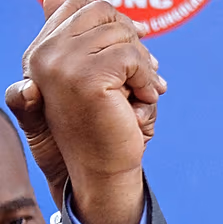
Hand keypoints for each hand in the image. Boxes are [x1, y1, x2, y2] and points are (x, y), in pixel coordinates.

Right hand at [17, 0, 165, 223]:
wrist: (101, 174)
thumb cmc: (105, 130)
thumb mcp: (98, 82)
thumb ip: (91, 47)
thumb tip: (82, 5)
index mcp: (42, 52)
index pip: (80, 5)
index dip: (114, 22)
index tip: (133, 47)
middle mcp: (43, 54)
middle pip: (102, 11)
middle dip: (131, 40)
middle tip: (139, 76)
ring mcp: (59, 64)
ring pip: (122, 35)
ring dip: (143, 67)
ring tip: (137, 95)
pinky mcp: (83, 78)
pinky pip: (132, 57)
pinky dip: (147, 80)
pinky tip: (139, 103)